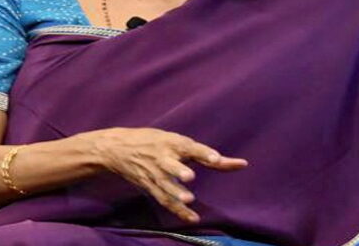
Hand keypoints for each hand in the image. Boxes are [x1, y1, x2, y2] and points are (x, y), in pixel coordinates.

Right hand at [79, 127, 247, 222]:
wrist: (117, 149)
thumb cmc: (155, 142)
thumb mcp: (175, 141)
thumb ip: (206, 155)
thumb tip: (241, 165)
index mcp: (170, 142)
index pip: (189, 146)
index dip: (202, 152)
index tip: (216, 159)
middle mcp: (162, 157)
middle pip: (170, 165)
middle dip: (179, 170)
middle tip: (189, 176)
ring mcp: (154, 173)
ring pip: (164, 184)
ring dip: (176, 193)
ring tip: (188, 199)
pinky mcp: (150, 186)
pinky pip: (164, 199)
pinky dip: (177, 210)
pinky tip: (192, 218)